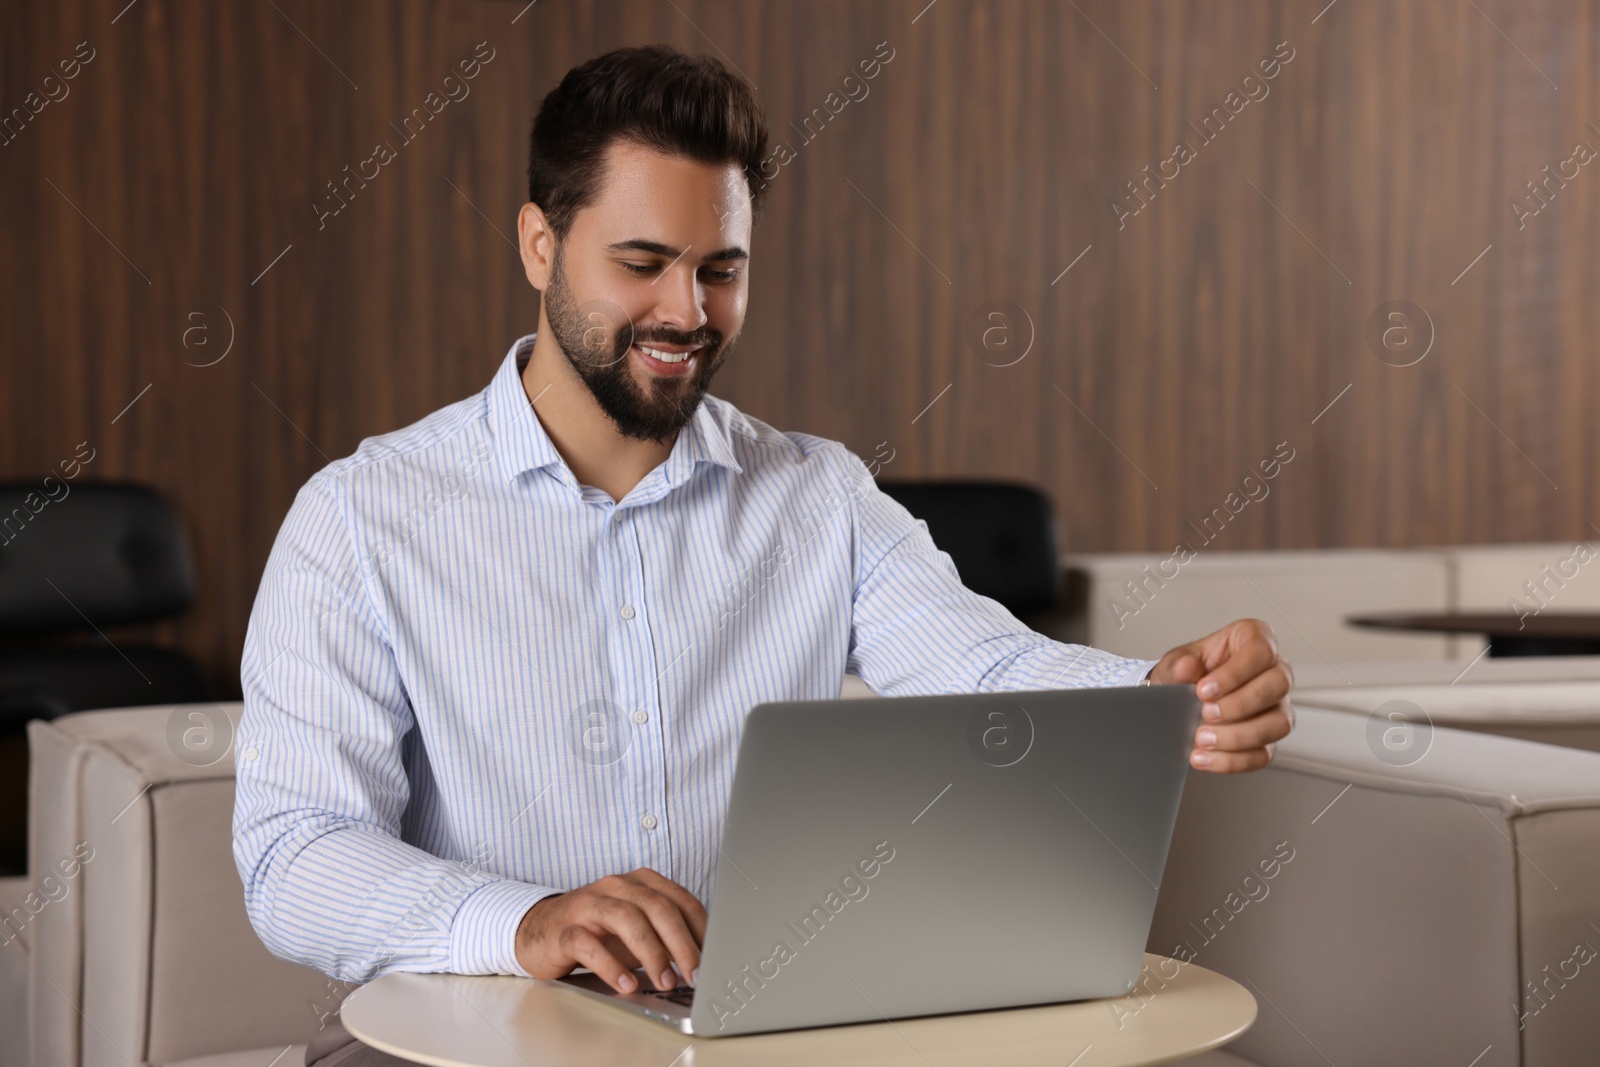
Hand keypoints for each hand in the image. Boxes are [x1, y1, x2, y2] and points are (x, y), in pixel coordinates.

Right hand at [514, 868, 706, 993]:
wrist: (541, 931)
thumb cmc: (597, 931)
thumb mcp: (637, 931)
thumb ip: (666, 938)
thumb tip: (703, 962)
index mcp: (640, 882)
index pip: (680, 900)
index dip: (700, 930)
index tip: (713, 959)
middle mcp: (616, 886)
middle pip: (657, 907)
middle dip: (681, 943)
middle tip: (694, 974)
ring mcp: (589, 904)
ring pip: (626, 918)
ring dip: (651, 952)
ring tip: (665, 981)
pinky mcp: (565, 929)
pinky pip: (588, 943)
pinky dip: (611, 965)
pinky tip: (626, 984)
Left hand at [1149, 618, 1293, 773]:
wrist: (1181, 699)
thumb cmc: (1189, 672)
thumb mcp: (1177, 662)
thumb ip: (1179, 664)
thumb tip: (1186, 668)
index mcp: (1254, 640)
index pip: (1261, 651)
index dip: (1234, 673)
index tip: (1204, 690)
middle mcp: (1274, 670)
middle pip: (1278, 686)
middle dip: (1239, 705)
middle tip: (1205, 714)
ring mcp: (1278, 705)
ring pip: (1279, 723)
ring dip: (1238, 736)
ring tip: (1202, 738)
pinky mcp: (1270, 735)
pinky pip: (1264, 753)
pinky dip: (1232, 760)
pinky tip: (1206, 757)